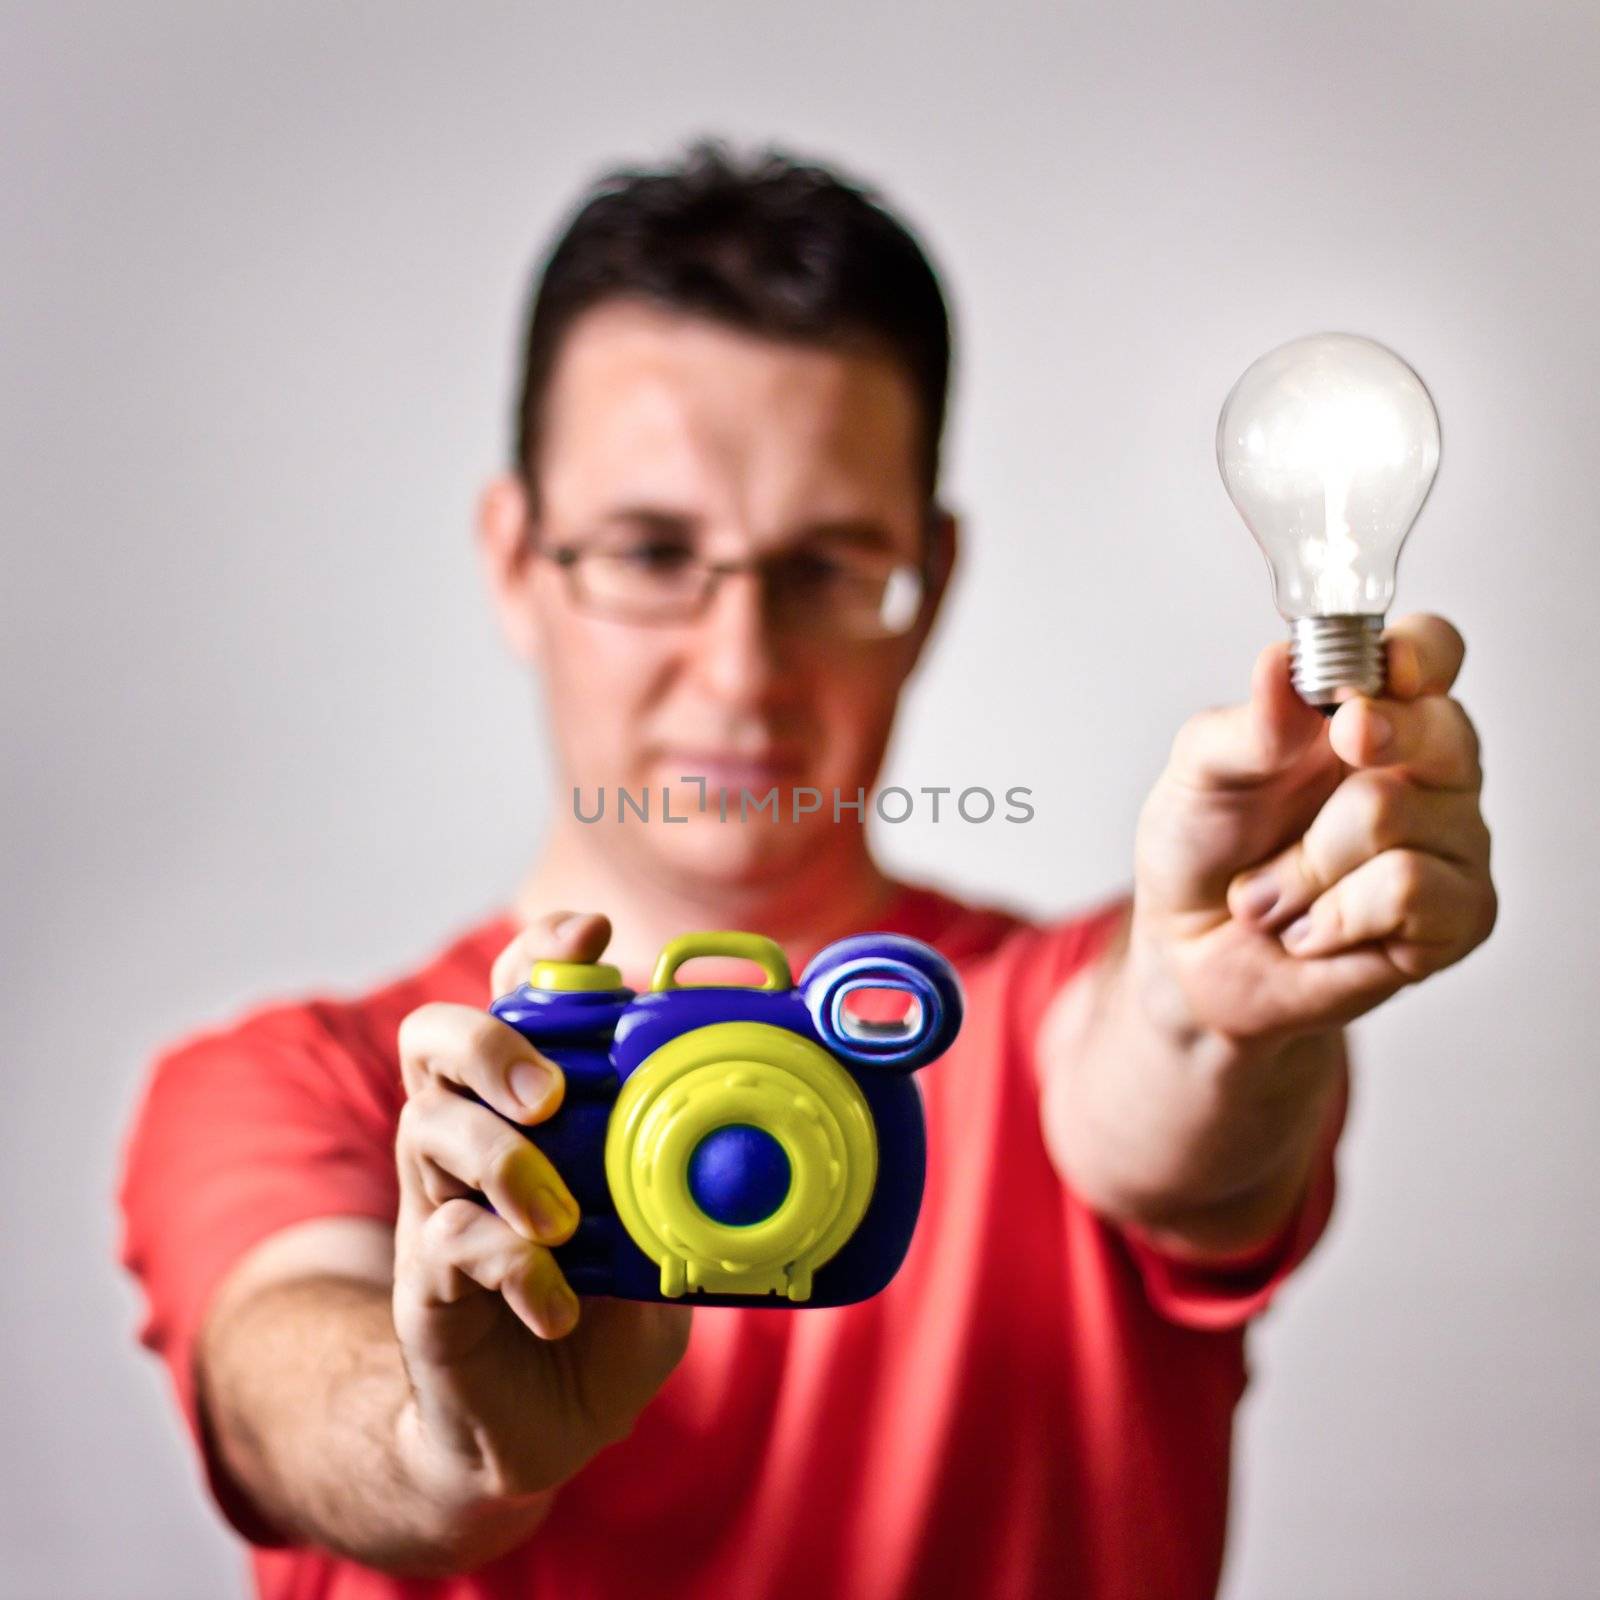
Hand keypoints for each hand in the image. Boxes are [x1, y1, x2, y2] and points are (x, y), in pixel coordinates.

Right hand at [391, 910, 691, 1505]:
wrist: (538, 1433)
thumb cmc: (602, 1322)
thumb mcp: (662, 1243)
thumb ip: (689, 1191)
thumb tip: (760, 1143)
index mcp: (527, 1112)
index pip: (513, 999)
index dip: (540, 952)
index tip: (592, 933)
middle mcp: (470, 1142)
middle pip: (434, 1039)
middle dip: (487, 1042)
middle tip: (550, 1094)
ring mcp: (437, 1207)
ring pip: (426, 1127)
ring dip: (505, 1160)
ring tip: (565, 1218)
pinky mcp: (426, 1283)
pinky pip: (446, 1240)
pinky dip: (510, 1262)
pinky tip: (559, 1300)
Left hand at [1131, 614, 1497, 1052]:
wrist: (1188, 955)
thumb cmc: (1203, 850)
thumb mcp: (1200, 773)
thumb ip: (1248, 724)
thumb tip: (1280, 663)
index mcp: (1369, 710)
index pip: (1431, 652)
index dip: (1414, 654)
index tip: (1357, 685)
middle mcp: (1424, 767)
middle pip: (1442, 726)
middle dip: (1362, 746)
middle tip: (1330, 758)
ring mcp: (1451, 841)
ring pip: (1396, 813)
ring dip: (1304, 863)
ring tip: (1273, 891)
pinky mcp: (1459, 915)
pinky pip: (1408, 889)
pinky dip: (1333, 913)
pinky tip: (1309, 929)